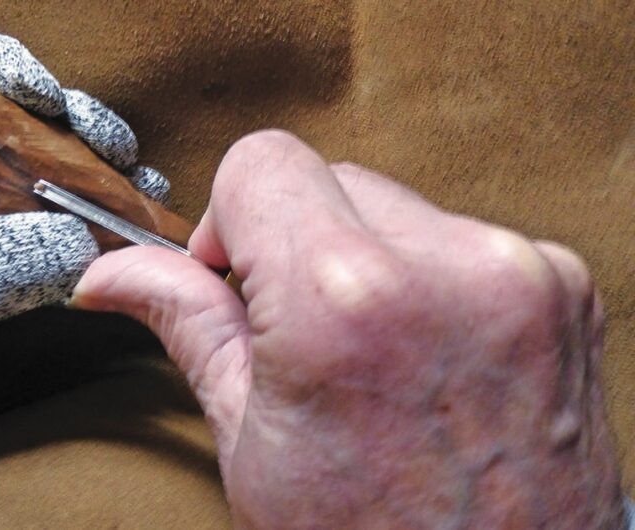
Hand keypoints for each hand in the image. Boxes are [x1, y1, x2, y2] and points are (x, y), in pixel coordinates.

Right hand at [73, 131, 625, 527]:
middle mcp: (444, 269)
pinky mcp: (562, 286)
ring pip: (395, 207)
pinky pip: (462, 240)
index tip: (237, 273)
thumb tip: (112, 275)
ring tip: (371, 355)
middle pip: (328, 178)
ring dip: (367, 260)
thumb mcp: (250, 441)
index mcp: (342, 302)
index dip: (228, 218)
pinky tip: (426, 355)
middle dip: (298, 244)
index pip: (261, 161)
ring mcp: (516, 273)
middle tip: (300, 333)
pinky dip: (431, 281)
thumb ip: (186, 324)